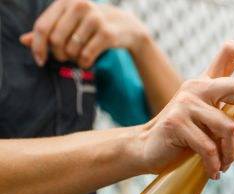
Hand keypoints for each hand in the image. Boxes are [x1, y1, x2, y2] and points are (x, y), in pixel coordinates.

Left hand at [19, 0, 147, 67]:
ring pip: (71, 49)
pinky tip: (87, 62)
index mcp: (65, 2)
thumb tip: (24, 41)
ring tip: (79, 57)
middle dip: (58, 54)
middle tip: (64, 57)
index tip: (39, 61)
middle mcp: (79, 6)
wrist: (124, 25)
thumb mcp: (67, 24)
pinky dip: (84, 63)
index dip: (38, 46)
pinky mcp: (107, 34)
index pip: (43, 27)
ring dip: (73, 59)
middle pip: (56, 40)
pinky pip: (86, 56)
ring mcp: (95, 19)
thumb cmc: (89, 25)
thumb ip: (46, 31)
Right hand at [134, 41, 233, 179]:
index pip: (232, 52)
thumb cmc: (185, 138)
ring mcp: (186, 103)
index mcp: (207, 81)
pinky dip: (216, 164)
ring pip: (229, 127)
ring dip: (233, 152)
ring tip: (226, 163)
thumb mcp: (211, 123)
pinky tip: (214, 172)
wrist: (147, 150)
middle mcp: (198, 86)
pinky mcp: (177, 123)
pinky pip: (210, 147)